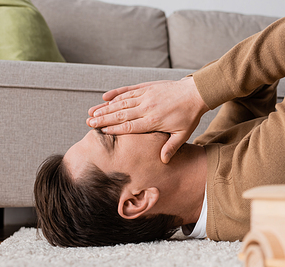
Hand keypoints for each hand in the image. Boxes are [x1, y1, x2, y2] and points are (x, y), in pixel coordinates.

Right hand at [87, 77, 209, 162]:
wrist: (196, 93)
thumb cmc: (189, 116)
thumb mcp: (183, 134)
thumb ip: (171, 147)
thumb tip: (163, 161)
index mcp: (154, 120)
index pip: (130, 126)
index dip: (114, 129)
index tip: (101, 131)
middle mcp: (147, 107)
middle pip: (121, 114)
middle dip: (103, 118)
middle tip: (88, 123)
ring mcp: (146, 95)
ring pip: (121, 101)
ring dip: (105, 107)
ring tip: (91, 112)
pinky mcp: (147, 86)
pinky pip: (128, 89)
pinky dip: (116, 93)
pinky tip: (105, 97)